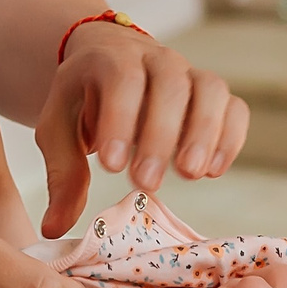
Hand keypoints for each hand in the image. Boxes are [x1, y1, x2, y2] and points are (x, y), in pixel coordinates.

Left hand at [36, 23, 249, 237]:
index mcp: (110, 59)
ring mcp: (188, 73)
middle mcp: (154, 58)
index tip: (111, 166)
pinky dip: (230, 137)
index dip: (119, 119)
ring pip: (210, 89)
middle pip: (170, 84)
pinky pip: (233, 106)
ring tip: (190, 174)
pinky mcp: (211, 94)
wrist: (108, 61)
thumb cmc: (81, 101)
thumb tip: (53, 228)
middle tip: (145, 182)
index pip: (121, 79)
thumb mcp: (58, 128)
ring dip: (204, 133)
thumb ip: (61, 174)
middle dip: (160, 135)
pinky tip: (214, 171)